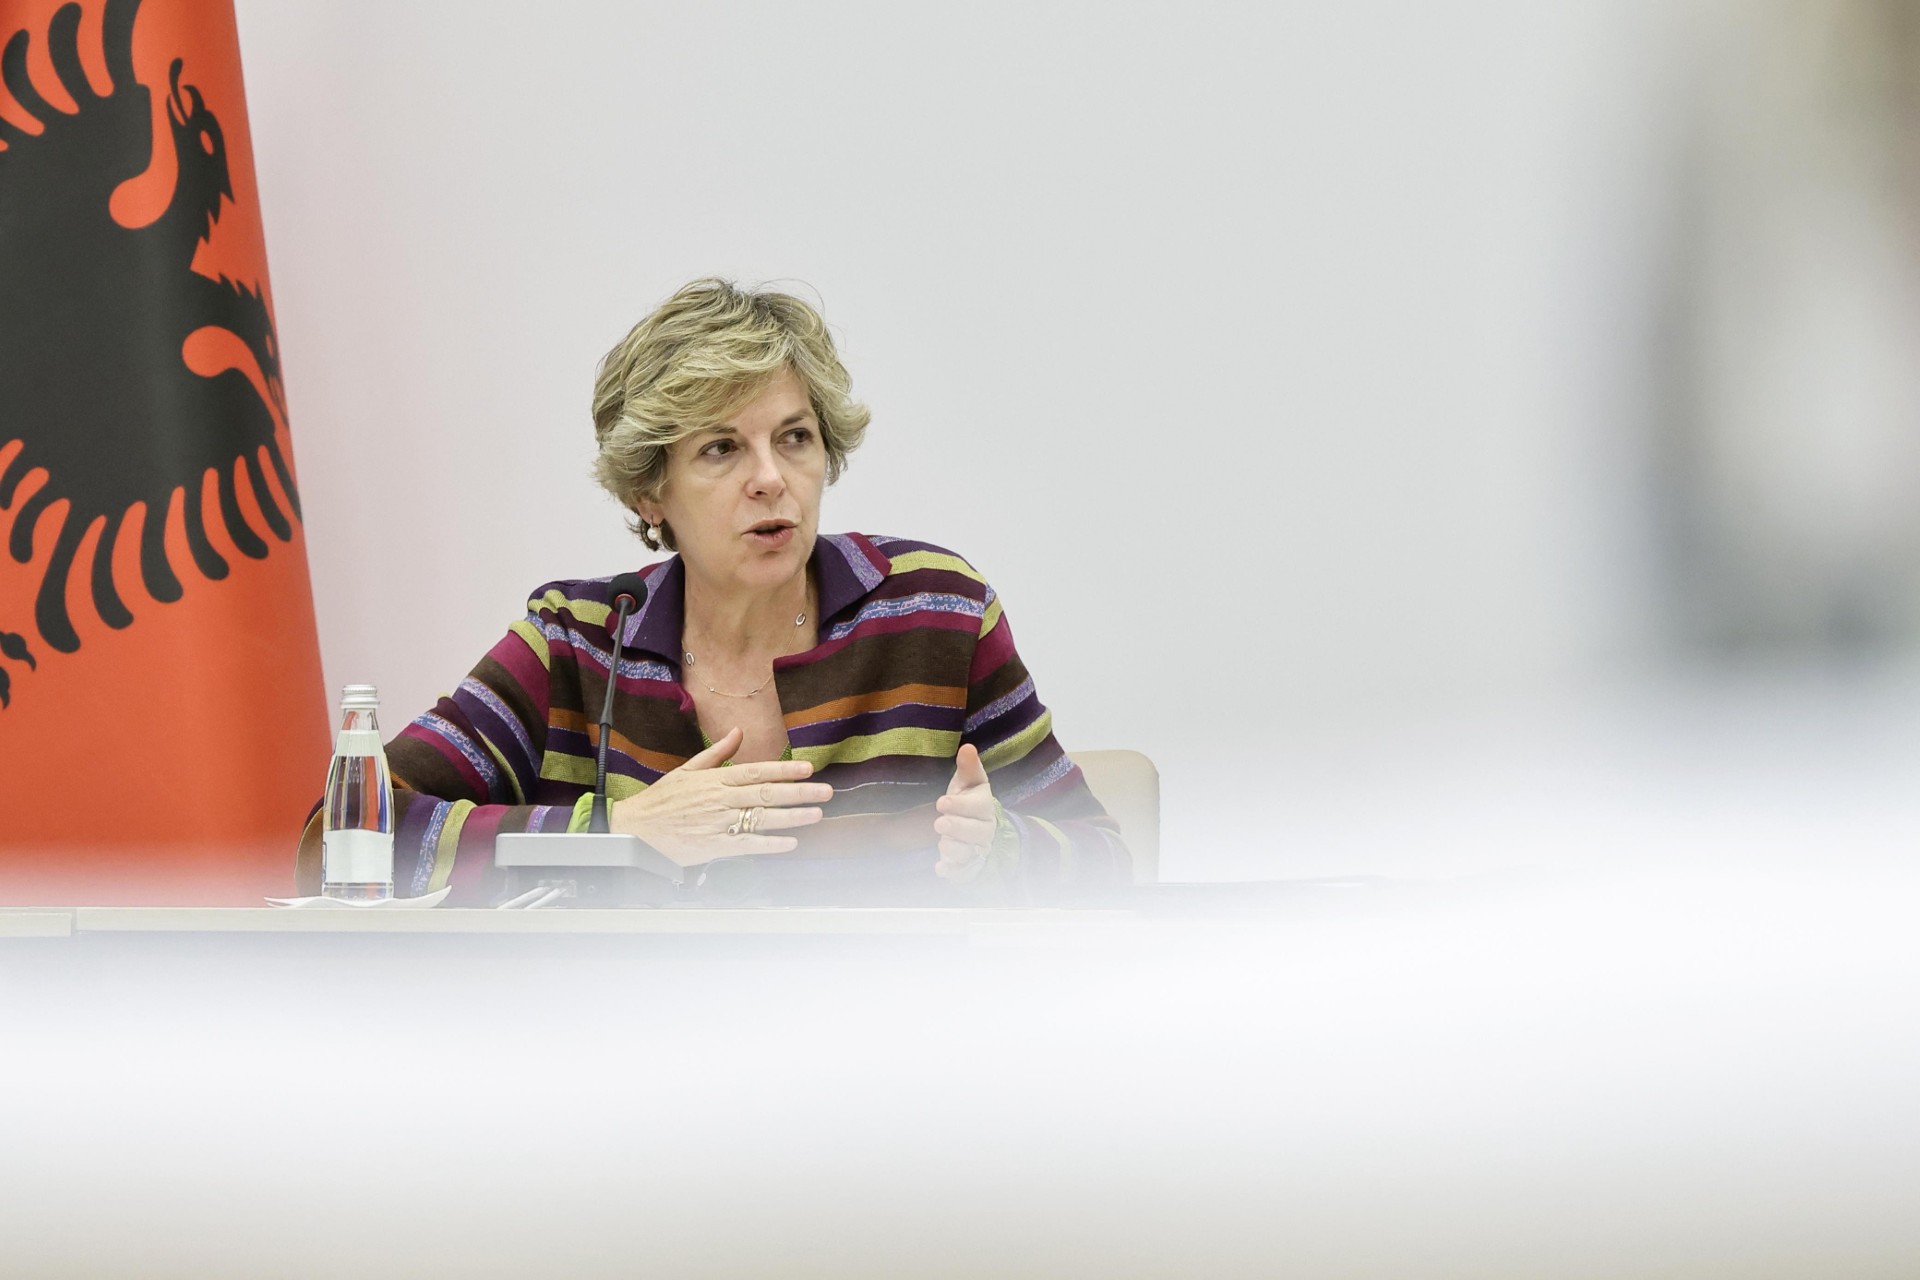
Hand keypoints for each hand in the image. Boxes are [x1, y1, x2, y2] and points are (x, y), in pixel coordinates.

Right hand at [610, 727, 830, 867]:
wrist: (635, 829)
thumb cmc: (663, 799)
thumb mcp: (688, 770)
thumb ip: (717, 753)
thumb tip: (738, 731)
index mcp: (716, 779)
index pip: (757, 772)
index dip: (784, 770)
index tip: (807, 768)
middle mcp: (720, 799)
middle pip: (766, 794)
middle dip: (799, 792)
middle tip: (826, 791)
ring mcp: (718, 823)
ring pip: (761, 819)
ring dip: (792, 817)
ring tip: (816, 814)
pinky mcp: (714, 846)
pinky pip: (747, 844)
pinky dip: (769, 844)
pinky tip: (790, 843)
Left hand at [934, 743, 995, 880]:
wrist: (972, 830)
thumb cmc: (967, 802)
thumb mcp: (967, 783)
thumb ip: (968, 768)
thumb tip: (967, 747)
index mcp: (984, 806)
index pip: (980, 805)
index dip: (962, 805)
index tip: (942, 802)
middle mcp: (984, 829)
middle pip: (977, 832)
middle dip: (958, 828)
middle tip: (939, 823)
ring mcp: (976, 849)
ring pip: (969, 852)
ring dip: (954, 848)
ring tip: (942, 841)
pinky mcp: (965, 865)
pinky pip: (960, 871)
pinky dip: (951, 870)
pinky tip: (941, 868)